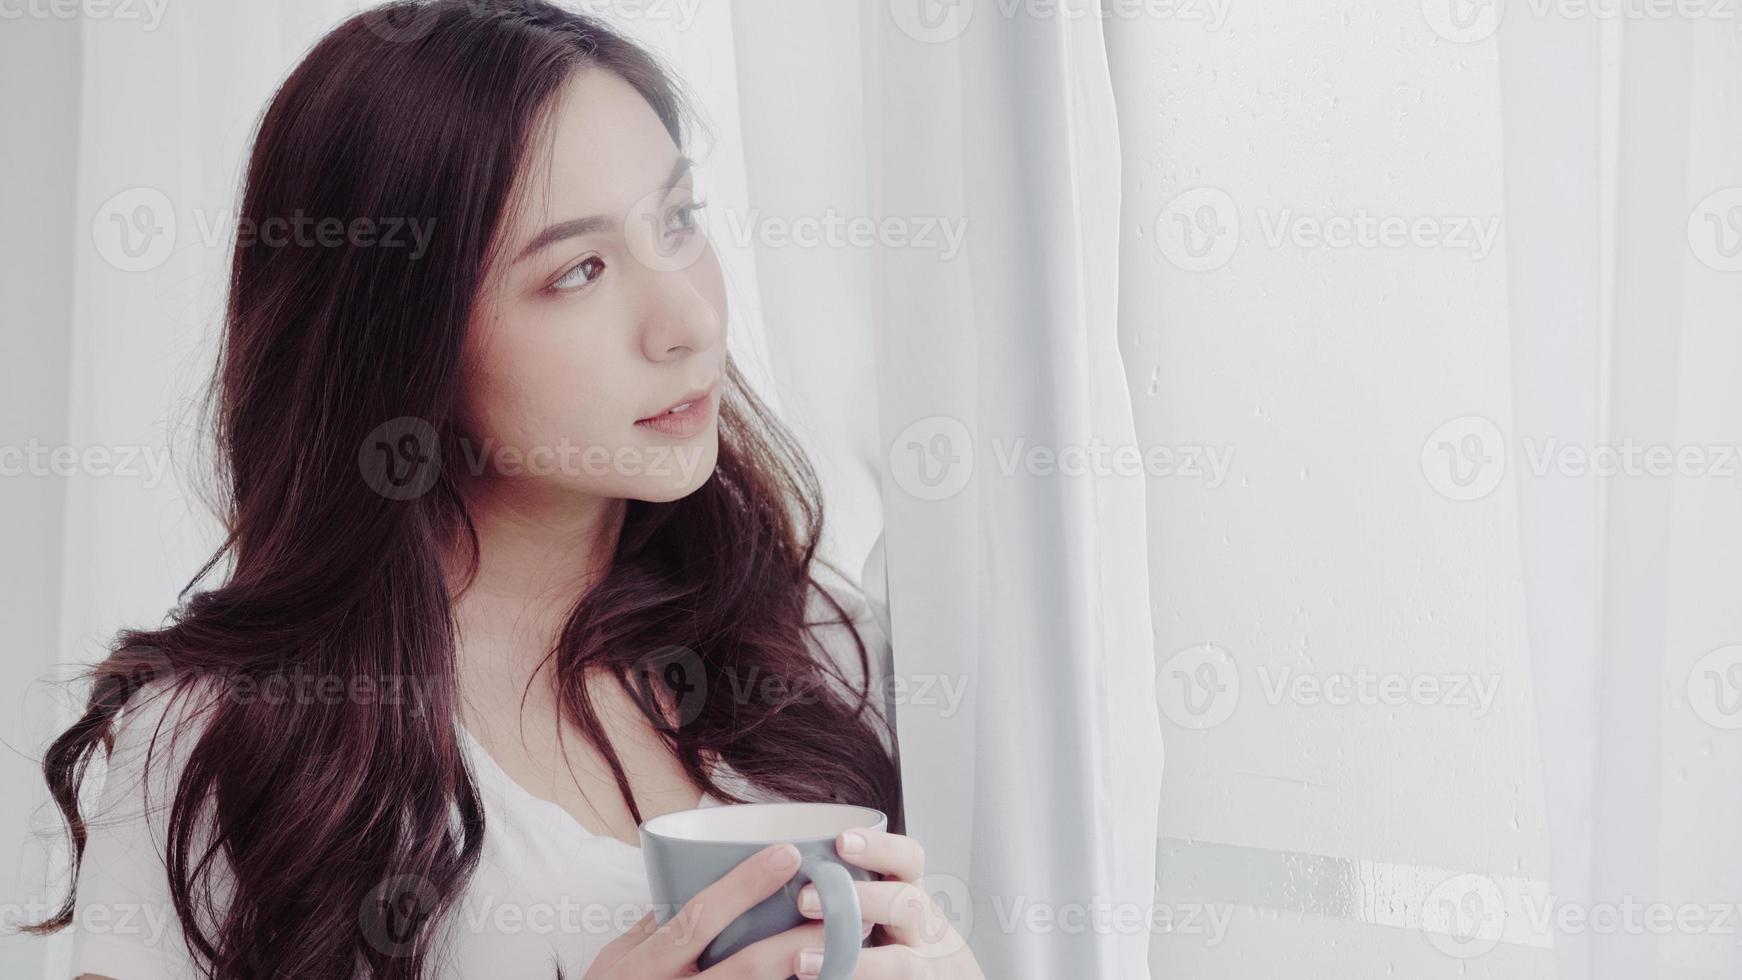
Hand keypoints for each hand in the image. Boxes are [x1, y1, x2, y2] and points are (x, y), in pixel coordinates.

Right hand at [585, 842, 831, 978]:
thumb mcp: (615, 959)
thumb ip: (653, 926)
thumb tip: (696, 881)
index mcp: (644, 968)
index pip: (697, 920)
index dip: (744, 887)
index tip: (788, 855)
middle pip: (745, 969)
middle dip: (796, 939)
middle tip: (842, 908)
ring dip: (806, 975)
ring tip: (847, 949)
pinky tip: (823, 978)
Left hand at [794, 829, 984, 979]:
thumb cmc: (900, 948)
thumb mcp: (889, 917)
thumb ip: (853, 898)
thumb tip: (786, 873)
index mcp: (913, 899)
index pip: (909, 860)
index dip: (880, 848)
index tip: (841, 841)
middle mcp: (926, 930)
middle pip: (906, 904)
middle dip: (859, 900)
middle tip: (804, 899)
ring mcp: (926, 968)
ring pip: (900, 963)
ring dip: (854, 962)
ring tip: (801, 962)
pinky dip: (856, 979)